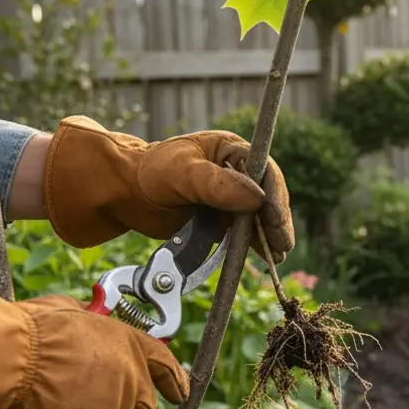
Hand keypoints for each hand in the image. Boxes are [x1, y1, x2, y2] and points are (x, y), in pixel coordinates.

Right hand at [0, 263, 189, 408]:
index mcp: (129, 344)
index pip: (165, 365)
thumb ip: (88, 324)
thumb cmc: (28, 333)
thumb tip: (84, 322)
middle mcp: (133, 379)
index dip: (173, 381)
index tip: (180, 393)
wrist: (8, 360)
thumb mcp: (68, 312)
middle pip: (143, 408)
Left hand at [40, 116, 294, 262]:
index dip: (274, 194)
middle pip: (268, 196)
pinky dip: (256, 245)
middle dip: (276, 220)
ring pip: (260, 217)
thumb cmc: (151, 172)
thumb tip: (256, 198)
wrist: (126, 194)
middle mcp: (238, 173)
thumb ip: (217, 184)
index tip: (274, 216)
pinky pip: (246, 232)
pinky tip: (267, 257)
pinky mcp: (224, 220)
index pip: (265, 171)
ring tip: (279, 254)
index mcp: (232, 151)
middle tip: (282, 243)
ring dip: (271, 235)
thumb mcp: (183, 172)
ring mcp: (232, 198)